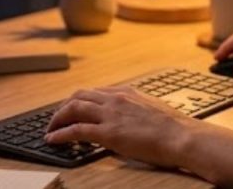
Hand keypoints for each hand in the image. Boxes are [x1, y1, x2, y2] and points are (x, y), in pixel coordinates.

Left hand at [44, 86, 199, 167]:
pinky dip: (60, 134)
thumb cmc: (174, 128)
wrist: (182, 136)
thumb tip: (129, 119)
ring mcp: (111, 114)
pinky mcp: (108, 133)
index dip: (80, 100)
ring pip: (74, 108)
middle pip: (79, 95)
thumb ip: (136, 110)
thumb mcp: (151, 110)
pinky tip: (52, 139)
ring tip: (50, 129)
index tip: (73, 109)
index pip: (95, 92)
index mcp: (127, 92)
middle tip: (56, 118)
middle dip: (64, 106)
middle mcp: (116, 98)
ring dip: (57, 118)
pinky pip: (76, 130)